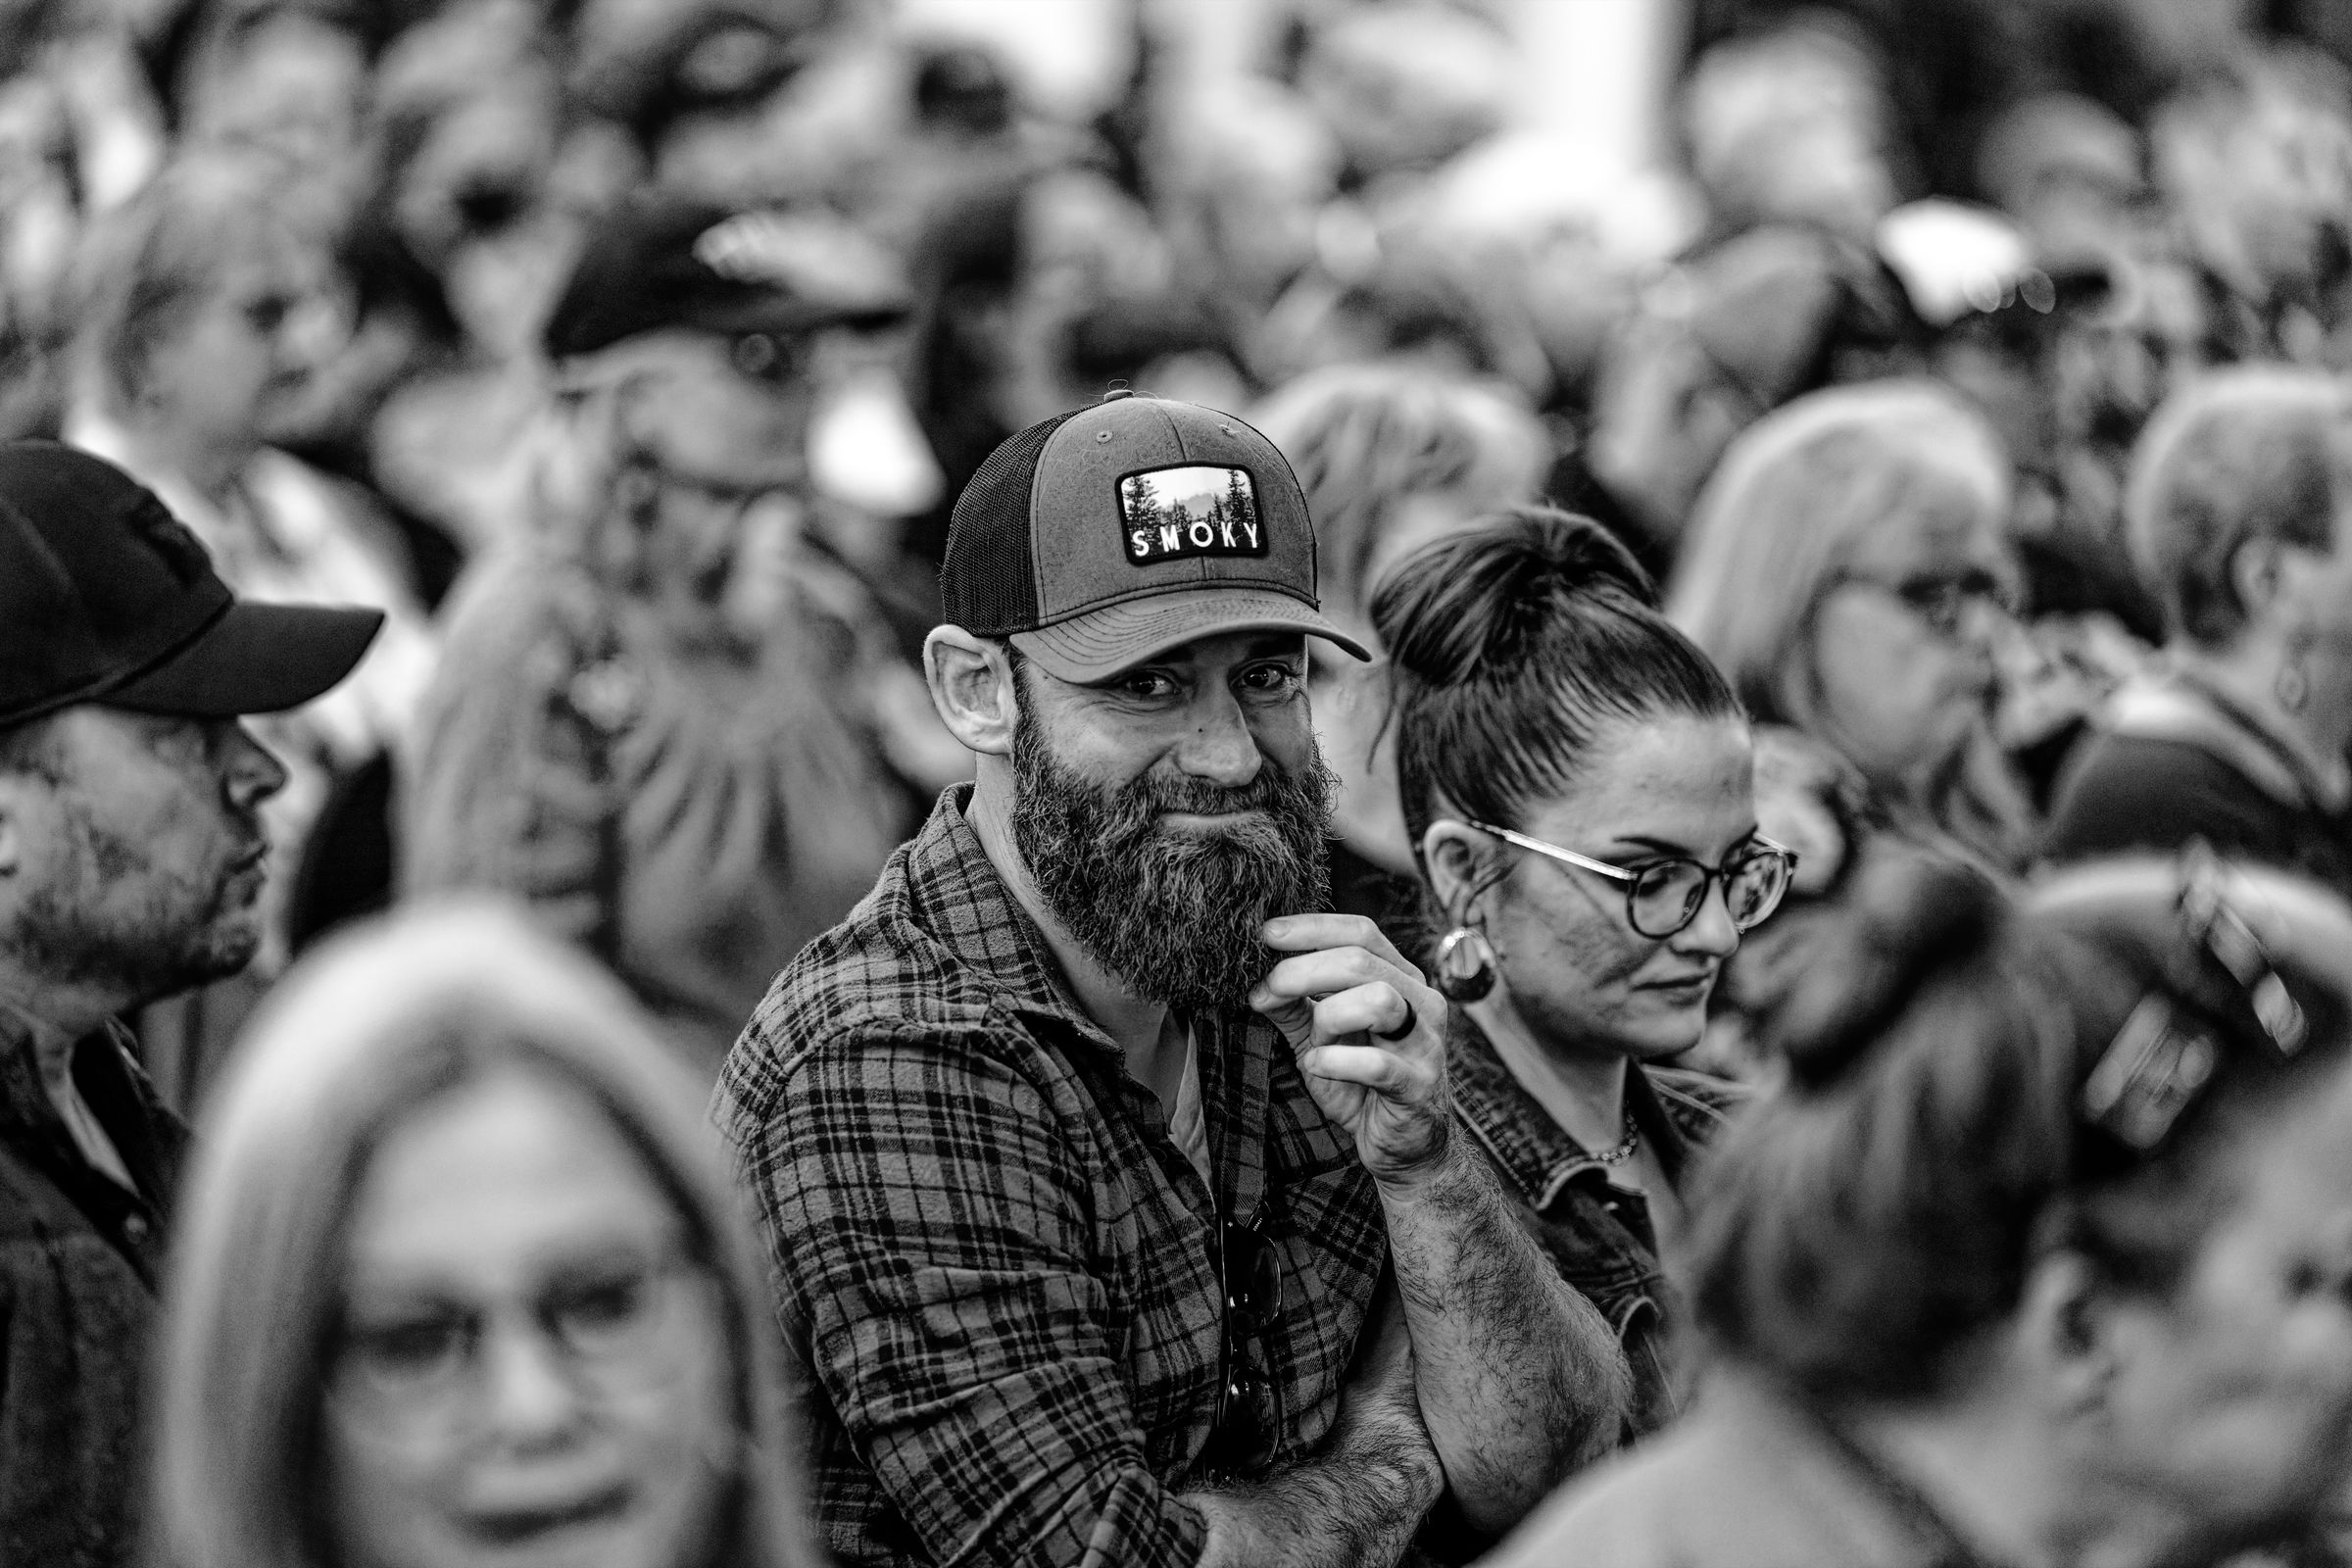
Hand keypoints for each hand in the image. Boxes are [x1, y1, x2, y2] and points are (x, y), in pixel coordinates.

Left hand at [1249, 914, 1450, 1186]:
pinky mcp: (1419, 1085)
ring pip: (1378, 1000)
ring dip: (1328, 1018)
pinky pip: (1375, 1064)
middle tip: (1266, 987)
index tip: (1266, 933)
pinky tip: (1318, 1068)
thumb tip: (1256, 979)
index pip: (1361, 932)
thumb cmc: (1362, 1085)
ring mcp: (1425, 1043)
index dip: (1312, 927)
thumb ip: (1294, 1006)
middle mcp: (1422, 1002)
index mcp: (1401, 979)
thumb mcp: (1320, 1038)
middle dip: (1303, 970)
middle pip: (1362, 960)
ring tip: (1313, 1043)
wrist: (1405, 1148)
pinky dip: (1334, 1063)